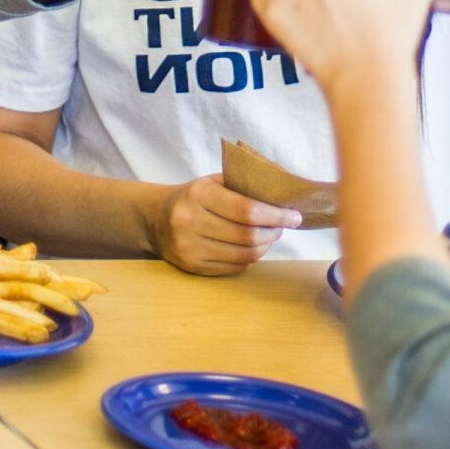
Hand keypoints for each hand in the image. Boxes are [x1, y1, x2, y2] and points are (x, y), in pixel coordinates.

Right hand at [146, 175, 299, 275]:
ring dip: (265, 246)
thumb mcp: (213, 181)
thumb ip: (244, 185)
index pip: (247, 210)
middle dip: (274, 232)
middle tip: (284, 226)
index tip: (295, 216)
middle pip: (248, 236)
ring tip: (270, 235)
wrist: (154, 218)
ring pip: (244, 255)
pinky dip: (250, 258)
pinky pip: (234, 267)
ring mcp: (189, 248)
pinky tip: (253, 247)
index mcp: (199, 194)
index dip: (276, 216)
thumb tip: (284, 196)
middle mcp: (190, 222)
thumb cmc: (193, 196)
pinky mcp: (192, 267)